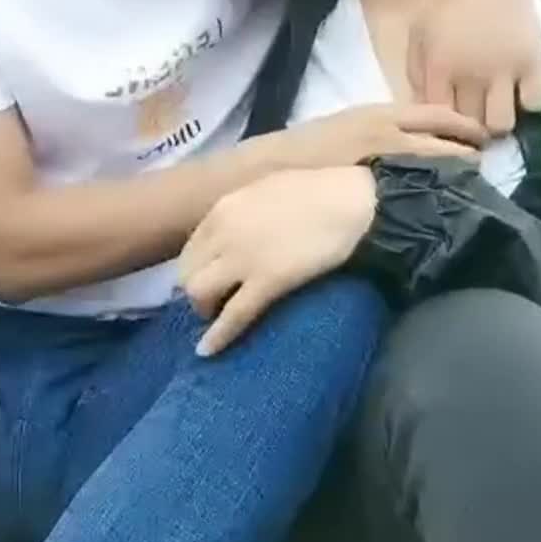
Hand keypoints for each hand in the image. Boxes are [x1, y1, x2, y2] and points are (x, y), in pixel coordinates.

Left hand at [178, 167, 377, 354]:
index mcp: (224, 208)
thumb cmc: (318, 191)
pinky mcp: (267, 282)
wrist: (351, 201)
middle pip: (189, 273)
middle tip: (214, 302)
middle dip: (196, 291)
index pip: (191, 248)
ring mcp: (243, 258)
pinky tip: (208, 350)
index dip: (197, 269)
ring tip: (217, 318)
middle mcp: (223, 233)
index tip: (208, 279)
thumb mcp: (267, 190)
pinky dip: (217, 336)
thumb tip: (240, 228)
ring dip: (205, 309)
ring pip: (200, 293)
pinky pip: (233, 315)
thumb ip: (245, 210)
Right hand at [278, 102, 487, 168]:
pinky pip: (414, 183)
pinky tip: (443, 199)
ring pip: (434, 158)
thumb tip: (412, 143)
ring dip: (457, 168)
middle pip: (443, 134)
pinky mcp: (373, 181)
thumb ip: (383, 132)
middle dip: (468, 147)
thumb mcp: (352, 128)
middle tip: (486, 160)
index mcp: (382, 112)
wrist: (277, 166)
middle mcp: (388, 128)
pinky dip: (433, 188)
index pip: (436, 114)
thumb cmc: (313, 148)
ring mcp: (381, 155)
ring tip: (474, 181)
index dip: (463, 125)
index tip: (482, 136)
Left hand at [405, 0, 540, 132]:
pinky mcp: (532, 62)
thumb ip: (417, 71)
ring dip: (498, 122)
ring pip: (501, 124)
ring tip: (497, 110)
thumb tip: (423, 106)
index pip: (438, 118)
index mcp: (437, 68)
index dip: (443, 128)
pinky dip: (527, 102)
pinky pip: (534, 102)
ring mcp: (502, 71)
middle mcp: (469, 76)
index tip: (448, 127)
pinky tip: (520, 93)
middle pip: (469, 125)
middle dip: (469, 130)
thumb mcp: (419, 32)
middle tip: (474, 121)